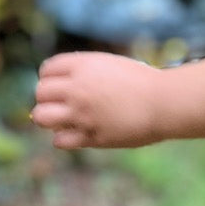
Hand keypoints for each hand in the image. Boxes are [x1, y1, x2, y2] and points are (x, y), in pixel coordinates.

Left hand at [32, 52, 165, 148]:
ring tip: (63, 120)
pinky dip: (63, 138)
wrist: (164, 101)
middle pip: (40, 92)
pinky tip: (76, 134)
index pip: (46, 70)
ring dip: (48, 118)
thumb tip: (61, 82)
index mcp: (83, 66)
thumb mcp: (110, 65)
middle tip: (61, 104)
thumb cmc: (142, 81)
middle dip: (47, 98)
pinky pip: (59, 140)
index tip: (59, 85)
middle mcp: (77, 88)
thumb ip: (85, 71)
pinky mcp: (90, 135)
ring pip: (41, 116)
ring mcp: (82, 113)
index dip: (50, 78)